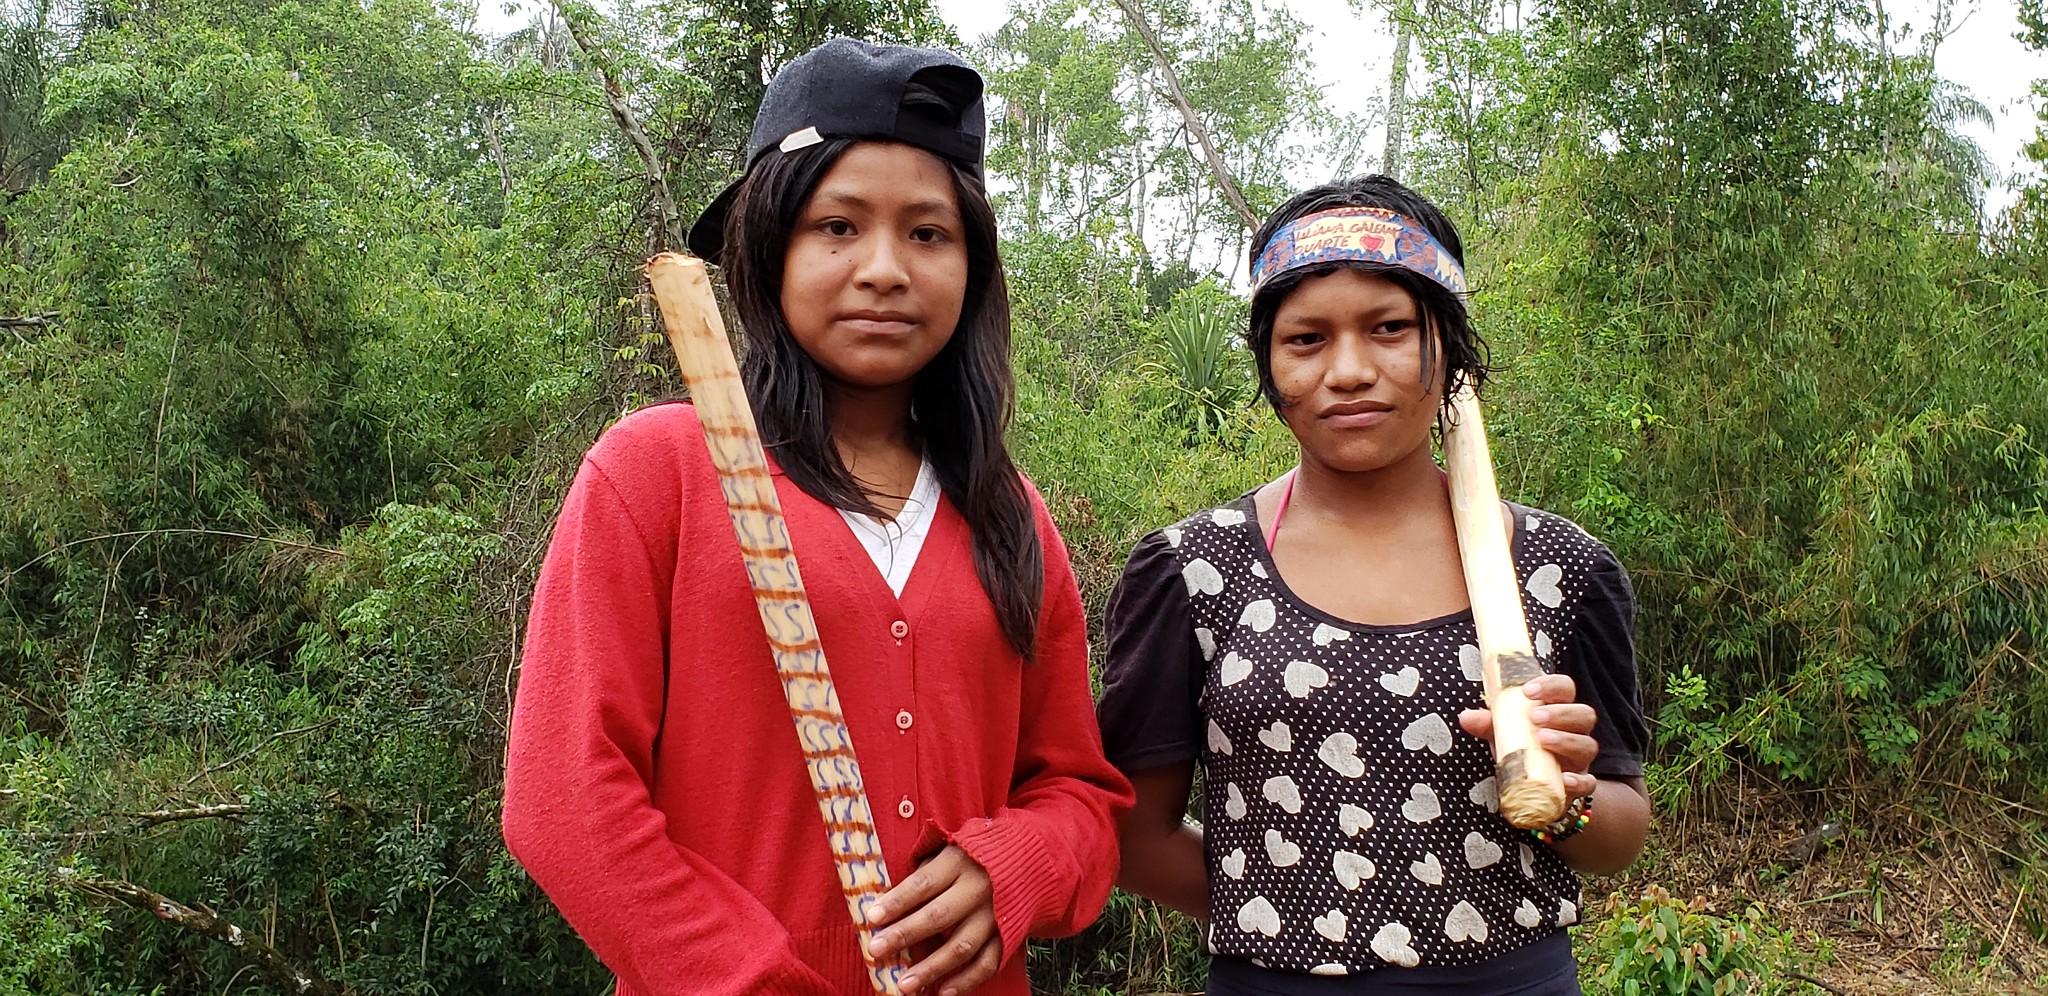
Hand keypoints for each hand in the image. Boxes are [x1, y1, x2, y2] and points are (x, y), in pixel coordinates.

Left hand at [865, 845, 1000, 994]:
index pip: (923, 884)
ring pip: (961, 946)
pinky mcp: (1009, 935)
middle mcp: (979, 888)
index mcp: (960, 862)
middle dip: (905, 935)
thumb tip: (887, 902)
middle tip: (877, 950)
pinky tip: (942, 992)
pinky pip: (987, 962)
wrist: (1029, 860)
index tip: (872, 918)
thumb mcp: (949, 849)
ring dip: (932, 968)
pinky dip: (966, 981)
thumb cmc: (975, 854)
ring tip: (905, 985)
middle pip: (938, 916)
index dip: (897, 902)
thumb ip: (924, 872)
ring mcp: (995, 915)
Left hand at [1458, 674, 1600, 799]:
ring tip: (1541, 740)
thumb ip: (1488, 724)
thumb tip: (1466, 717)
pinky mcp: (1580, 784)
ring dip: (1566, 740)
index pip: (1565, 688)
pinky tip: (1565, 779)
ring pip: (1588, 744)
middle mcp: (1574, 731)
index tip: (1528, 690)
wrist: (1534, 786)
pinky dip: (1579, 781)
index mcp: (1557, 709)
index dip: (1551, 685)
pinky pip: (1589, 782)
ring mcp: (1579, 758)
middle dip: (1560, 713)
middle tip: (1534, 717)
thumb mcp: (1503, 733)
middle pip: (1584, 714)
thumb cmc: (1521, 748)